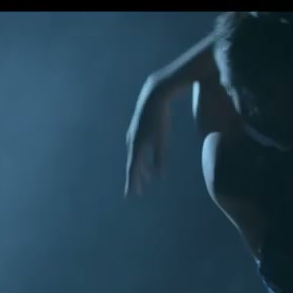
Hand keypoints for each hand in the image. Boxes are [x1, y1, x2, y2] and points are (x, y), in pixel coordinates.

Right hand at [125, 76, 169, 196]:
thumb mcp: (162, 140)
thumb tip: (159, 175)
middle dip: (136, 179)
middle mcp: (132, 142)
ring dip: (141, 170)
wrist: (154, 97)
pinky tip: (148, 162)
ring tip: (147, 180)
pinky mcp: (137, 131)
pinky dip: (143, 159)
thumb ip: (159, 158)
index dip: (132, 183)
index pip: (133, 169)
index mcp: (137, 146)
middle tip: (138, 193)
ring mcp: (133, 136)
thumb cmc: (160, 118)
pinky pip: (138, 149)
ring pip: (136, 157)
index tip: (130, 195)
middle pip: (134, 165)